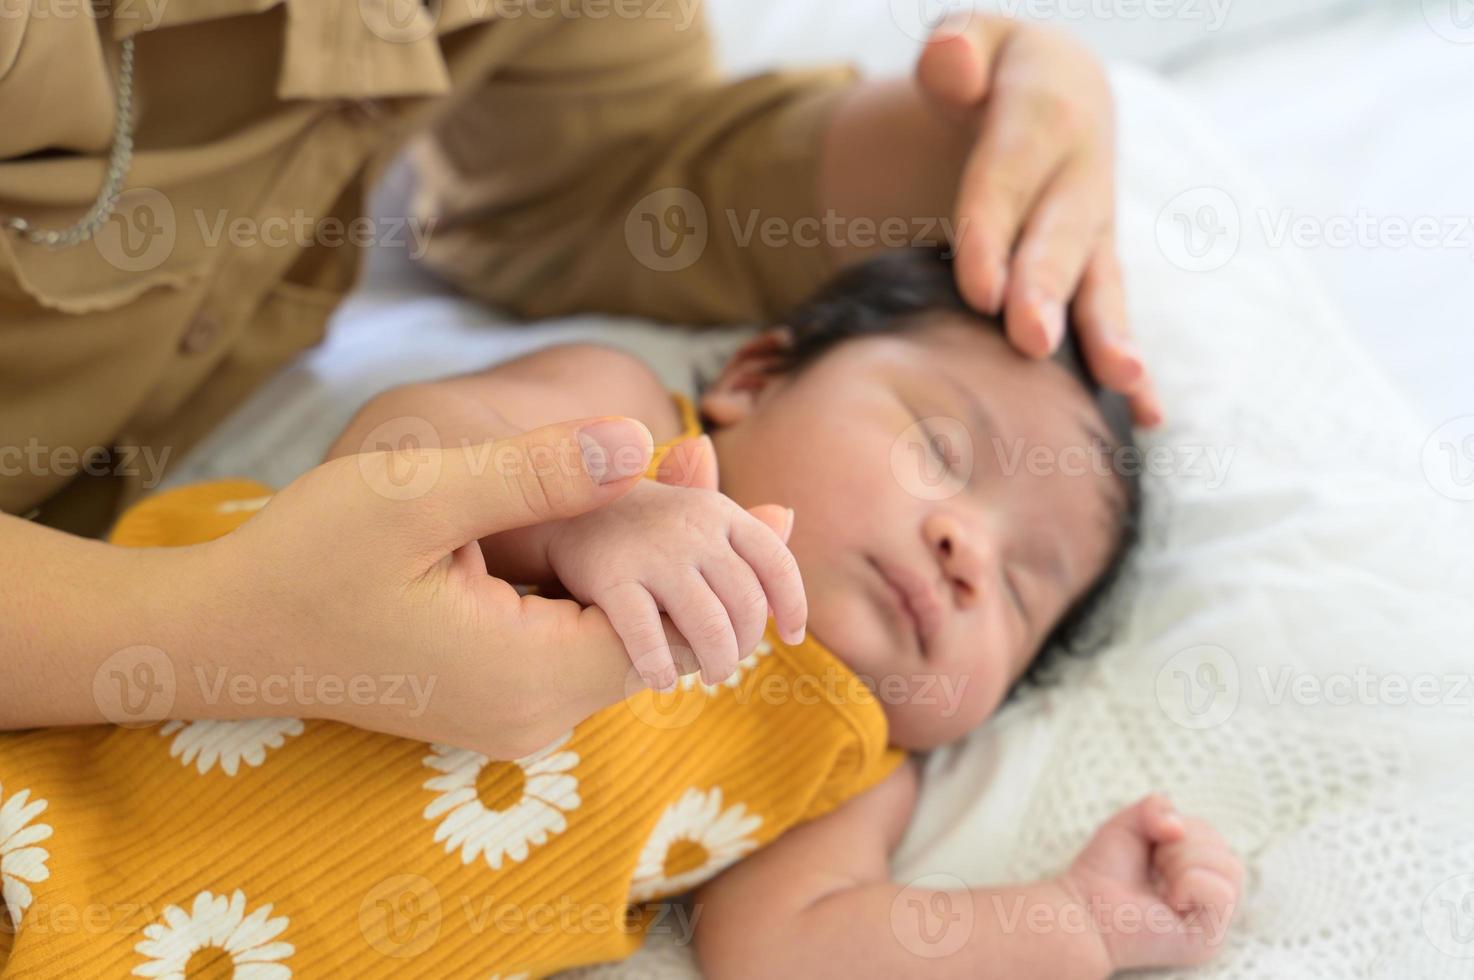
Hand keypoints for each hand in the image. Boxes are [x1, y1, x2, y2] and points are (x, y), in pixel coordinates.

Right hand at [197, 417, 696, 758]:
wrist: (223, 634)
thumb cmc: (305, 557)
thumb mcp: (417, 495)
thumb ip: (535, 472)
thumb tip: (641, 438)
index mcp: (529, 676)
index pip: (670, 625)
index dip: (705, 547)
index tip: (727, 473)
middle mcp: (532, 717)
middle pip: (655, 637)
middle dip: (680, 554)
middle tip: (704, 460)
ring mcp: (511, 718)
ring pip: (618, 641)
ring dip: (642, 570)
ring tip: (671, 482)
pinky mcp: (491, 702)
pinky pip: (576, 647)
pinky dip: (601, 588)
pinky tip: (603, 525)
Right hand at [545, 456, 806, 691]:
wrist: (557, 507)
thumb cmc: (638, 523)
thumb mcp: (692, 511)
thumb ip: (738, 524)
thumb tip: (790, 519)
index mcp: (718, 510)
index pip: (777, 563)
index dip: (794, 605)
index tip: (794, 637)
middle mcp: (692, 528)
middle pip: (748, 605)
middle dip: (746, 645)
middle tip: (729, 662)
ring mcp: (652, 552)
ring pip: (711, 628)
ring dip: (715, 663)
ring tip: (706, 675)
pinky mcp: (610, 578)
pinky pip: (650, 638)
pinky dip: (662, 667)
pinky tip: (661, 680)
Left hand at [915, 16, 1161, 425]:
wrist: (1059, 92)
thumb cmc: (992, 73)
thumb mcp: (974, 39)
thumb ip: (956, 48)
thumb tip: (950, 62)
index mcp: (1045, 111)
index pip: (1009, 172)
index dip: (993, 227)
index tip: (980, 287)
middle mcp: (1080, 173)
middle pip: (1059, 235)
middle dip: (1047, 289)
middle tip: (1031, 339)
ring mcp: (1095, 224)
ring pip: (1101, 281)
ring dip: (1109, 334)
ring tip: (1123, 381)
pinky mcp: (1098, 263)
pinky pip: (1114, 313)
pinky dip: (1130, 363)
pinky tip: (1146, 416)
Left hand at [1062, 795, 1243, 971]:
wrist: (1085, 906)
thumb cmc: (1105, 870)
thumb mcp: (1130, 822)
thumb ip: (1156, 806)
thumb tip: (1178, 829)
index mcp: (1198, 873)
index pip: (1214, 837)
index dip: (1182, 830)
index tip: (1153, 849)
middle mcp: (1210, 898)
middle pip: (1225, 850)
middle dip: (1182, 847)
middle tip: (1155, 866)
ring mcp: (1212, 920)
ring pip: (1231, 869)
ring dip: (1185, 863)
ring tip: (1161, 883)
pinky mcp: (1209, 939)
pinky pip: (1223, 894)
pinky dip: (1191, 885)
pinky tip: (1169, 900)